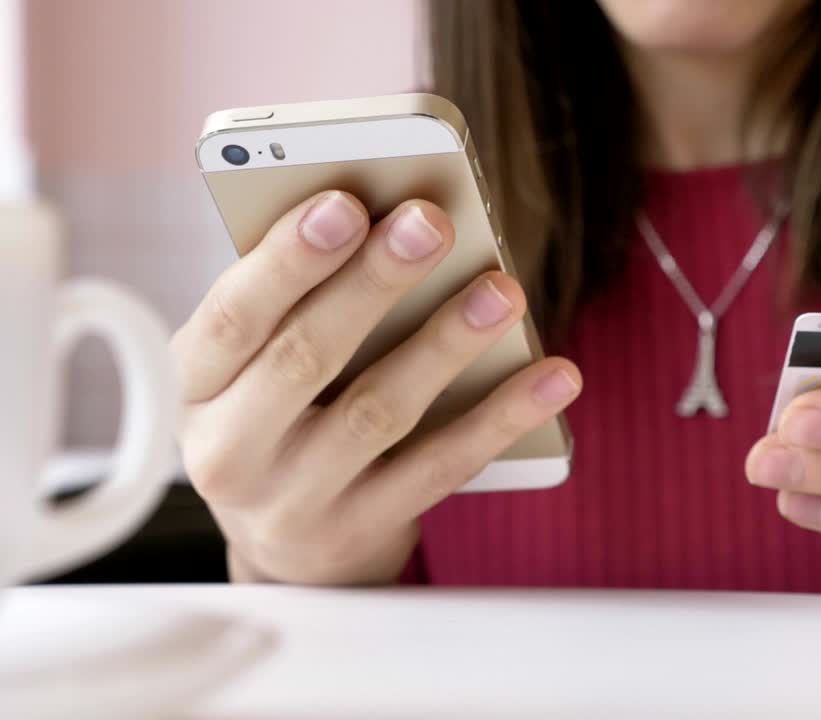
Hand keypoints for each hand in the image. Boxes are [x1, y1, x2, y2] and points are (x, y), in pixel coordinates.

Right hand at [171, 191, 581, 584]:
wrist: (287, 554)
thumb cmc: (279, 420)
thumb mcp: (254, 366)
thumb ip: (299, 302)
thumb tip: (394, 222)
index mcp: (198, 385)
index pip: (232, 317)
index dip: (286, 260)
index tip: (345, 203)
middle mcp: (231, 449)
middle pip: (305, 356)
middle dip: (374, 282)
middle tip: (432, 223)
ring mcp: (295, 500)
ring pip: (380, 412)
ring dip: (446, 344)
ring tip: (501, 291)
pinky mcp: (363, 531)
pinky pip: (442, 467)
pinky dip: (501, 417)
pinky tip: (552, 376)